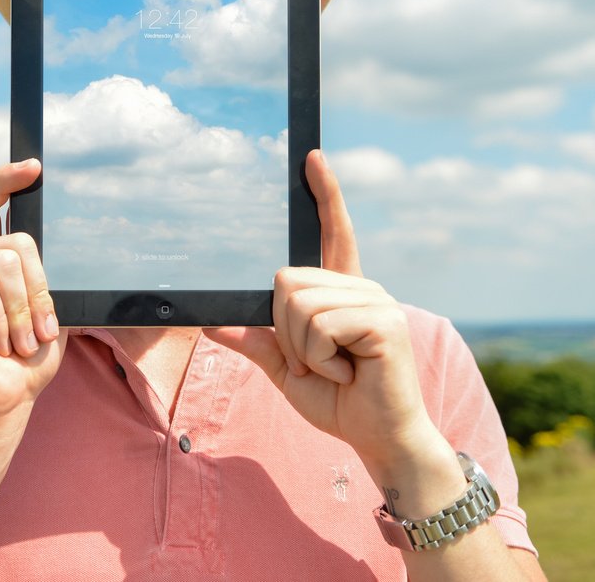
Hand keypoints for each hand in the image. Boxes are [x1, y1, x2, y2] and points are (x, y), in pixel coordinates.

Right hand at [0, 159, 64, 438]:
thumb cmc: (22, 366)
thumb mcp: (45, 313)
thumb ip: (40, 277)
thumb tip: (45, 245)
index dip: (4, 181)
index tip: (34, 167)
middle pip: (16, 242)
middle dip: (39, 290)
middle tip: (36, 333)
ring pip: (5, 263)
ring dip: (24, 312)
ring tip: (16, 344)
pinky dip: (4, 321)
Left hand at [205, 150, 443, 470]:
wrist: (378, 439)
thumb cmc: (339, 403)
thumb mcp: (287, 368)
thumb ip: (256, 341)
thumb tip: (210, 322)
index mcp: (342, 291)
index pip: (332, 231)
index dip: (324, 193)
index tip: (311, 156)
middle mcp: (362, 286)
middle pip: (285, 281)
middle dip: (285, 331)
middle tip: (317, 362)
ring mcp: (376, 300)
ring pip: (297, 304)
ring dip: (302, 349)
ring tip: (335, 368)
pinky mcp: (384, 320)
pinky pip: (319, 326)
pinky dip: (319, 358)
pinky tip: (348, 372)